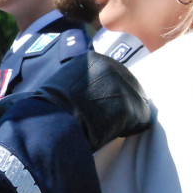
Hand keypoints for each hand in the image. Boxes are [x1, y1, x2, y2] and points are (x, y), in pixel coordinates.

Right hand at [34, 52, 151, 152]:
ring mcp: (122, 84)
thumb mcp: (63, 84)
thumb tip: (91, 94)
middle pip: (130, 86)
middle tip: (108, 119)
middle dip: (122, 103)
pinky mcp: (131, 105)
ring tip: (110, 128)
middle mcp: (110, 66)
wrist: (52, 122)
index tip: (101, 107)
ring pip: (137, 102)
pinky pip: (142, 118)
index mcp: (92, 59)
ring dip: (126, 117)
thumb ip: (82, 82)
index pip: (114, 74)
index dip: (110, 93)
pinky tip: (116, 133)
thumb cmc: (51, 109)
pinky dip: (132, 128)